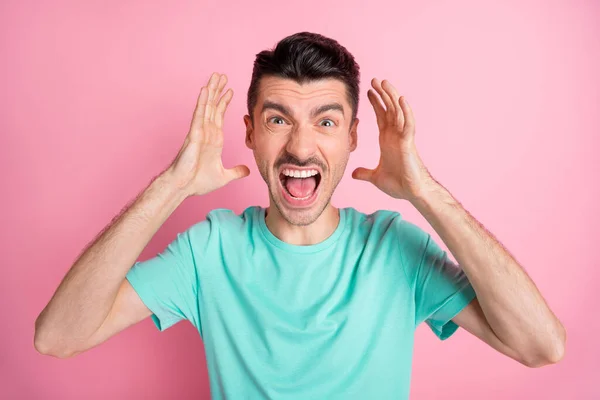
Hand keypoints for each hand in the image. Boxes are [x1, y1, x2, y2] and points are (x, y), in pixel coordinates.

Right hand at [167, 72, 249, 196]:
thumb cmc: (198, 182)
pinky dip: (202, 102)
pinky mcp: (194, 134)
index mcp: (214, 139)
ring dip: (212, 90)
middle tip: (222, 75)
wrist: (184, 187)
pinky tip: (205, 89)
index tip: (230, 90)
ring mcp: (200, 131)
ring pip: (207, 106)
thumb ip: (236, 172)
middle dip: (218, 90)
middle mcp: (207, 132)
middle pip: (213, 106)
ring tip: (215, 76)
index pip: (220, 116)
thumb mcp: (224, 176)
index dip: (225, 102)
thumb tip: (247, 170)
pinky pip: (199, 115)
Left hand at [352, 78, 432, 200]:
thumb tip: (353, 173)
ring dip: (391, 96)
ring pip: (398, 111)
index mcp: (388, 139)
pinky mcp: (409, 143)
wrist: (412, 193)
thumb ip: (365, 173)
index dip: (376, 103)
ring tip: (384, 82)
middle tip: (374, 80)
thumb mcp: (375, 177)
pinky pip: (409, 124)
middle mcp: (396, 135)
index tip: (369, 91)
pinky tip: (401, 99)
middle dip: (382, 94)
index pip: (382, 116)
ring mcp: (403, 137)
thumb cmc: (399, 184)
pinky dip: (406, 111)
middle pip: (389, 109)